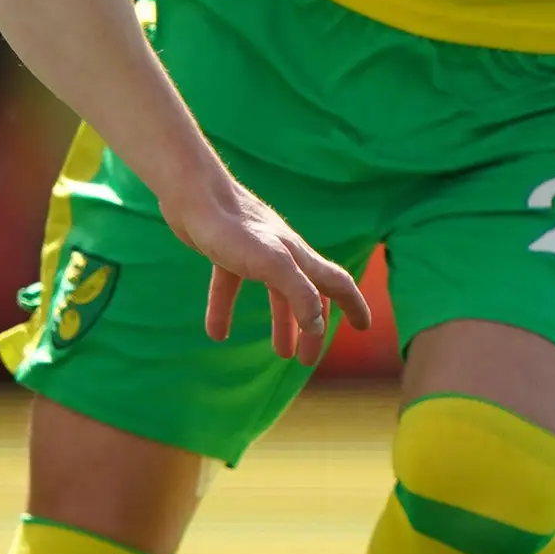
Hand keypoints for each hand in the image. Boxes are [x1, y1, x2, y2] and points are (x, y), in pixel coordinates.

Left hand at [158, 173, 374, 363]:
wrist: (191, 193)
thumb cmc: (232, 227)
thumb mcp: (272, 264)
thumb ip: (299, 293)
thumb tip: (317, 326)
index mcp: (298, 256)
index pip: (337, 283)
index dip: (354, 305)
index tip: (363, 327)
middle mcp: (283, 253)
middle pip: (307, 295)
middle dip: (312, 328)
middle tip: (306, 359)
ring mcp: (254, 251)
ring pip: (275, 293)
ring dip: (280, 323)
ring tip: (279, 352)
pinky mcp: (224, 250)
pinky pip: (230, 286)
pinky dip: (226, 310)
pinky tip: (216, 333)